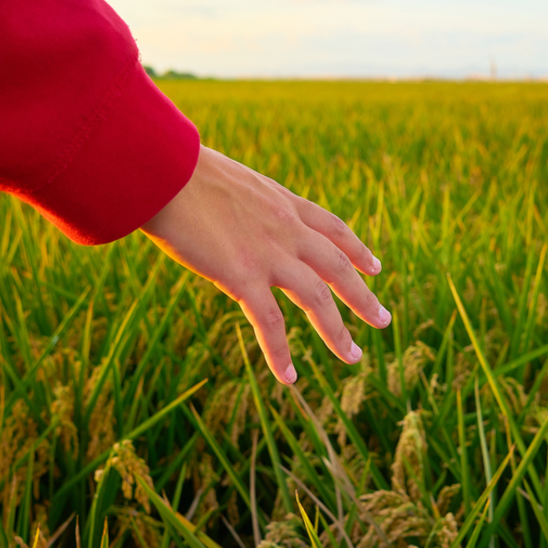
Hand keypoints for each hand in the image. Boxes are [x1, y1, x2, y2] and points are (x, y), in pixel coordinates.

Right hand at [140, 146, 390, 383]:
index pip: (334, 229)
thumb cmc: (184, 170)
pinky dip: (281, 353)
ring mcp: (269, 254)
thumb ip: (250, 204)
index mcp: (285, 203)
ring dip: (338, 332)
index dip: (358, 250)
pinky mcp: (242, 277)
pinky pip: (270, 323)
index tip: (375, 267)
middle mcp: (288, 229)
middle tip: (383, 320)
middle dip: (363, 297)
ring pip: (317, 300)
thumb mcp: (234, 182)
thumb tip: (240, 216)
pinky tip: (290, 377)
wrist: (163, 170)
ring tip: (354, 357)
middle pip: (338, 268)